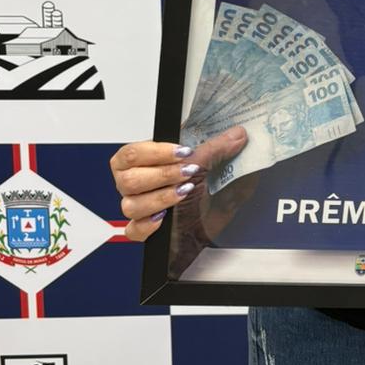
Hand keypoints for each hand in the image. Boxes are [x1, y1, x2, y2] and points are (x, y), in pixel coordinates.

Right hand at [110, 127, 247, 242]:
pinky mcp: (142, 230)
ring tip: (184, 193)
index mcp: (146, 161)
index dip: (157, 152)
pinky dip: (148, 225)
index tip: (184, 152)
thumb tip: (237, 134)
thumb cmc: (207, 197)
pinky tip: (164, 219)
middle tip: (187, 173)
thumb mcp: (216, 170)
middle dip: (161, 175)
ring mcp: (137, 208)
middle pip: (127, 178)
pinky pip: (133, 230)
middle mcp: (136, 183)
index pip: (132, 153)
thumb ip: (219, 150)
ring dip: (160, 198)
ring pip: (130, 205)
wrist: (211, 228)